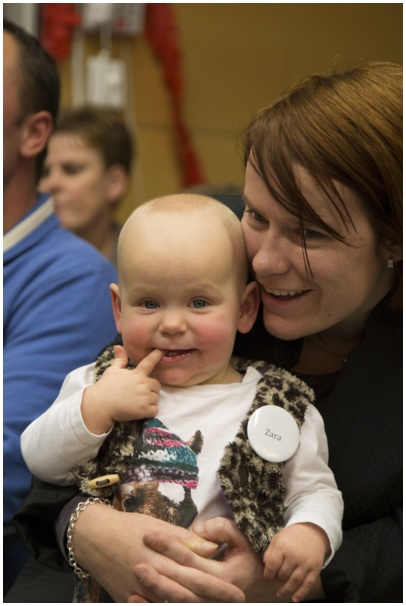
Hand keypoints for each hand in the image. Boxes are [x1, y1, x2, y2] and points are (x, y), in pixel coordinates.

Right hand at [73, 504, 237, 602]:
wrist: (92, 537)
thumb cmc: (128, 526)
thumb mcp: (157, 525)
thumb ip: (184, 540)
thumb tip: (212, 547)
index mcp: (163, 559)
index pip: (197, 576)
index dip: (218, 587)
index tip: (237, 592)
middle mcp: (153, 578)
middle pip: (188, 595)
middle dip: (212, 601)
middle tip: (234, 602)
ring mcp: (139, 592)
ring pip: (171, 604)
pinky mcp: (127, 598)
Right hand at [81, 345, 162, 433]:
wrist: (100, 405)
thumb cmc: (105, 387)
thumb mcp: (112, 371)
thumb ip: (119, 359)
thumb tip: (118, 346)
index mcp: (136, 374)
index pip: (149, 362)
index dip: (157, 355)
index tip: (164, 350)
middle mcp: (143, 384)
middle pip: (157, 385)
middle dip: (151, 389)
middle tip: (140, 394)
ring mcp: (144, 397)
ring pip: (156, 398)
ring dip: (150, 401)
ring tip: (137, 403)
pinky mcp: (144, 410)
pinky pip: (155, 410)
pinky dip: (150, 412)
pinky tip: (140, 411)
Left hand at [128, 517, 264, 601]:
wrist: (253, 579)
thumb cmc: (245, 554)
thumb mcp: (240, 536)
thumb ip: (220, 529)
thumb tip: (197, 529)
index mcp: (226, 576)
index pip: (191, 560)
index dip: (170, 547)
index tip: (149, 535)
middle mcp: (215, 597)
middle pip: (182, 586)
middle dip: (159, 574)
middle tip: (137, 562)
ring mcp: (207, 605)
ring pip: (178, 602)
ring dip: (155, 591)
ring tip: (136, 577)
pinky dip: (153, 605)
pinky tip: (134, 598)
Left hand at [263, 523, 328, 602]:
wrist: (312, 531)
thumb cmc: (291, 536)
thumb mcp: (278, 538)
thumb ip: (270, 552)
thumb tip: (265, 565)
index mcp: (282, 547)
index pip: (272, 565)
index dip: (268, 574)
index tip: (267, 576)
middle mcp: (294, 556)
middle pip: (282, 575)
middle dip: (278, 578)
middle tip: (277, 577)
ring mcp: (305, 563)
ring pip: (294, 582)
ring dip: (286, 590)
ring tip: (280, 593)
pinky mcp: (315, 569)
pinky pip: (307, 584)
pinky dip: (301, 594)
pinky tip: (294, 599)